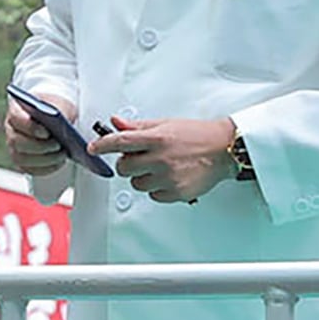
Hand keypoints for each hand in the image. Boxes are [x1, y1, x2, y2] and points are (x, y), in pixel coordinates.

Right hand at [3, 90, 72, 175]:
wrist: (59, 119)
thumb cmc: (59, 109)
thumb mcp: (62, 106)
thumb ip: (61, 112)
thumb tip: (65, 126)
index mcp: (16, 109)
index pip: (16, 117)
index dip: (29, 126)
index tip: (46, 132)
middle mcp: (11, 129)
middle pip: (16, 141)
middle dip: (38, 146)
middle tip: (57, 145)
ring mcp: (14, 147)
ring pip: (21, 158)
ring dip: (44, 158)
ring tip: (62, 154)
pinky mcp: (23, 162)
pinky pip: (30, 169)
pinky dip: (46, 167)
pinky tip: (60, 162)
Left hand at [98, 114, 240, 204]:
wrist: (225, 149)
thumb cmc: (197, 135)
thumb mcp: (166, 124)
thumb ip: (138, 127)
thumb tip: (116, 123)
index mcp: (157, 138)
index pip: (121, 142)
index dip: (102, 145)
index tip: (93, 148)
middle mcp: (161, 158)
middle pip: (124, 168)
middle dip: (128, 164)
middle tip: (141, 158)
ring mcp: (169, 177)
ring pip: (137, 184)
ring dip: (143, 177)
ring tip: (161, 167)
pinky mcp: (177, 192)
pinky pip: (153, 196)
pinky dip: (158, 189)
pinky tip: (170, 177)